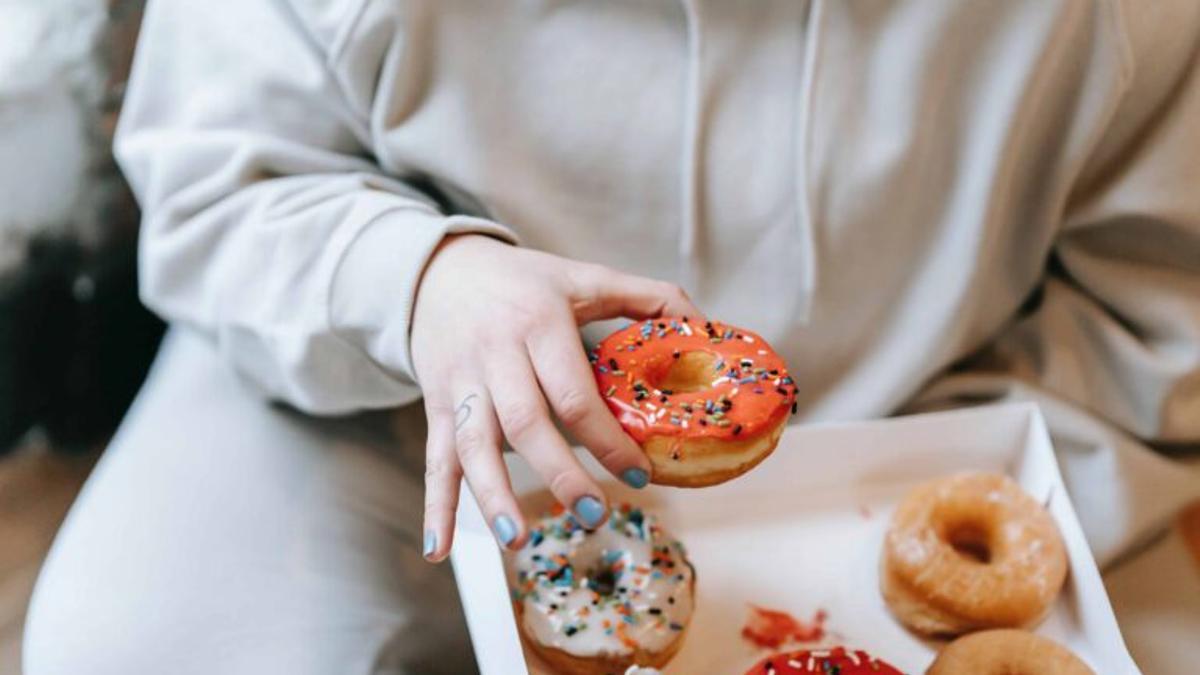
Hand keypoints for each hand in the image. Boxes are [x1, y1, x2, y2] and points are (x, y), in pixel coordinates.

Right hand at [412, 235, 701, 560]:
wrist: (440, 272)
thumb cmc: (523, 282)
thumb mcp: (582, 277)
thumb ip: (645, 296)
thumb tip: (705, 326)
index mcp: (539, 325)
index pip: (574, 391)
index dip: (608, 437)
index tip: (640, 473)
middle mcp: (495, 356)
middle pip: (524, 422)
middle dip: (559, 472)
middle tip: (594, 513)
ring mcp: (461, 384)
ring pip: (472, 445)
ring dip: (493, 495)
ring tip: (517, 538)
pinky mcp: (436, 405)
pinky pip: (435, 459)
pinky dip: (436, 506)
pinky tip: (441, 549)